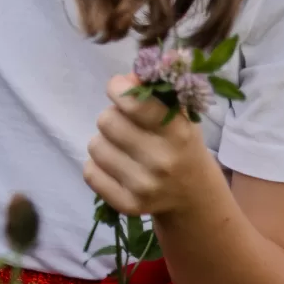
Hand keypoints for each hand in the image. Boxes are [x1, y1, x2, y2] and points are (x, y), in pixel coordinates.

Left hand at [85, 74, 225, 219]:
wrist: (194, 196)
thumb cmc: (180, 144)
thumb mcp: (177, 114)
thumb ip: (153, 91)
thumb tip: (125, 78)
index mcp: (178, 132)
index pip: (133, 103)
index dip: (118, 88)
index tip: (119, 88)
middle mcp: (162, 161)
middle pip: (106, 121)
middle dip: (112, 117)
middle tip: (125, 125)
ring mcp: (144, 186)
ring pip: (95, 146)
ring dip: (104, 142)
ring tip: (123, 148)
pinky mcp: (128, 205)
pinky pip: (90, 173)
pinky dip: (98, 167)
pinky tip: (117, 167)